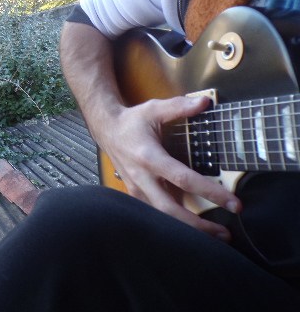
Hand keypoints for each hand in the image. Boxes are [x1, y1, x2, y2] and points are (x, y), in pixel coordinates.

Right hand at [96, 95, 241, 240]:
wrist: (106, 130)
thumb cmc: (131, 121)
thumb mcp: (154, 109)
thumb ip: (179, 106)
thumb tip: (204, 103)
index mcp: (149, 157)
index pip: (183, 179)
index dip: (209, 192)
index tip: (232, 203)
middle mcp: (142, 177)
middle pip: (170, 210)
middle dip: (198, 225)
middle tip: (224, 233)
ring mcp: (137, 188)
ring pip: (161, 216)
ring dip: (186, 228)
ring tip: (212, 234)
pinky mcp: (136, 193)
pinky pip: (155, 213)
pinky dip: (172, 222)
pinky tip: (190, 227)